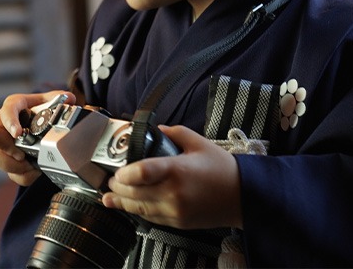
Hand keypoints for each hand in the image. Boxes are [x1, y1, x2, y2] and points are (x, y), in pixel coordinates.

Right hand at [0, 90, 75, 186]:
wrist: (38, 122)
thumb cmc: (39, 109)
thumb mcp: (49, 101)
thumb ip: (58, 99)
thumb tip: (70, 98)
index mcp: (13, 106)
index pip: (7, 110)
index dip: (10, 122)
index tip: (18, 134)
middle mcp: (2, 123)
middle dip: (5, 147)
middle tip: (21, 155)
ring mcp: (1, 142)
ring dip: (14, 165)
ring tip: (31, 166)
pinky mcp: (7, 160)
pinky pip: (9, 173)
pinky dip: (23, 176)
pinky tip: (35, 172)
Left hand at [101, 124, 242, 229]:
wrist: (243, 196)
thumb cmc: (222, 168)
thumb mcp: (199, 142)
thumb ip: (175, 133)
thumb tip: (156, 130)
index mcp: (177, 170)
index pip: (142, 172)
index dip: (124, 173)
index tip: (117, 170)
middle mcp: (173, 193)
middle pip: (135, 193)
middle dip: (118, 188)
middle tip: (109, 181)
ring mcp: (175, 210)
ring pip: (140, 208)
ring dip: (122, 203)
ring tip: (109, 197)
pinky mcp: (178, 222)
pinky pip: (151, 218)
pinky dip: (138, 212)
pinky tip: (130, 206)